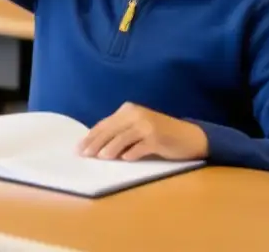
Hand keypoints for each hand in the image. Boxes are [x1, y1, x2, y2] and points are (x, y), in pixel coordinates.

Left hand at [78, 103, 208, 161]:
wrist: (189, 136)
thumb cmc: (160, 134)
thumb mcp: (138, 127)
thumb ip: (120, 131)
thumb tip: (95, 145)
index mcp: (129, 110)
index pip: (104, 124)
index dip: (90, 136)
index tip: (79, 148)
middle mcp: (136, 114)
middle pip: (110, 130)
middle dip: (95, 143)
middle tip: (85, 155)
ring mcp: (147, 126)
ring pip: (122, 138)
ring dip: (110, 149)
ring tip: (100, 158)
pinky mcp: (156, 138)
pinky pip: (139, 147)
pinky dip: (131, 154)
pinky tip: (125, 160)